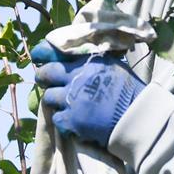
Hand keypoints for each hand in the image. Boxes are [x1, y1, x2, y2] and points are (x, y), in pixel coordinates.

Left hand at [31, 40, 145, 147]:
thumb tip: (75, 56)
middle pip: (45, 74)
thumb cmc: (127, 87)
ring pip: (48, 97)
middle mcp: (75, 78)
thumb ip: (91, 60)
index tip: (39, 56)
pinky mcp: (72, 121)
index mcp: (86, 61)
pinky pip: (56, 118)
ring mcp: (72, 100)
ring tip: (65, 102)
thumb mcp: (111, 64)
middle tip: (49, 81)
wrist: (135, 115)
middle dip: (44, 77)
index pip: (54, 52)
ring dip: (55, 99)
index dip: (42, 53)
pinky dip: (62, 119)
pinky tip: (73, 119)